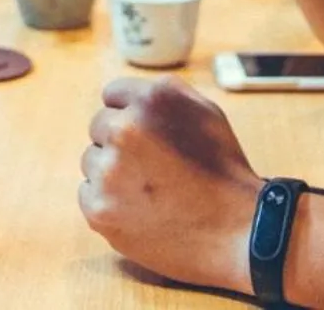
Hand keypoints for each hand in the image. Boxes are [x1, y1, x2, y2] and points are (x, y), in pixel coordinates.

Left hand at [78, 77, 260, 294]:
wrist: (236, 232)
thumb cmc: (223, 170)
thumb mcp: (206, 111)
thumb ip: (163, 92)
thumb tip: (124, 92)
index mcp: (152, 100)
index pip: (112, 94)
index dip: (130, 114)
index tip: (146, 134)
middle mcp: (125, 129)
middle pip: (99, 126)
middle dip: (120, 142)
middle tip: (152, 165)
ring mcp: (109, 171)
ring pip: (91, 160)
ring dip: (112, 171)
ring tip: (149, 189)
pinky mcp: (99, 208)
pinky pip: (87, 193)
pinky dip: (107, 200)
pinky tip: (139, 208)